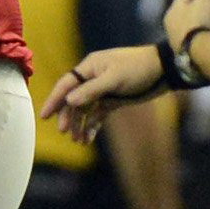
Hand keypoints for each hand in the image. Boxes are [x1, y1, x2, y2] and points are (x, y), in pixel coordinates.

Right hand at [40, 45, 164, 144]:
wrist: (164, 70)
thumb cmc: (138, 68)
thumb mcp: (115, 78)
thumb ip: (91, 90)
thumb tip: (69, 101)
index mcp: (89, 68)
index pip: (65, 85)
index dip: (54, 100)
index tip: (45, 116)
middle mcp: (92, 79)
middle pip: (73, 100)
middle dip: (68, 116)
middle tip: (65, 131)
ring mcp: (102, 91)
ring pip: (84, 110)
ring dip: (80, 124)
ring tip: (78, 140)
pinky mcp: (112, 100)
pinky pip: (97, 115)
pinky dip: (92, 126)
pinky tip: (89, 138)